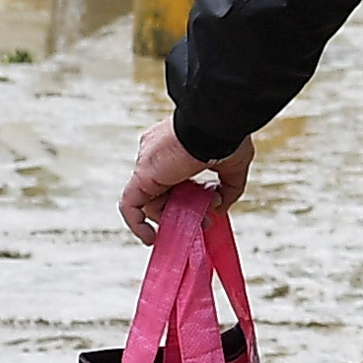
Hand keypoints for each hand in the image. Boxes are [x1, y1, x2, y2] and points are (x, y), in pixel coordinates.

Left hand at [121, 118, 250, 243]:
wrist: (215, 124)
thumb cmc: (225, 137)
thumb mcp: (232, 166)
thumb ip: (227, 188)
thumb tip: (220, 207)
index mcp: (176, 146)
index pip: (177, 178)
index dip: (192, 197)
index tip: (210, 206)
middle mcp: (158, 155)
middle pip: (164, 192)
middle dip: (184, 210)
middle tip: (204, 221)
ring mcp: (148, 165)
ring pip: (151, 201)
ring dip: (171, 219)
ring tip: (194, 225)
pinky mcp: (142, 176)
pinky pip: (130, 206)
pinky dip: (137, 224)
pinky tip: (151, 238)